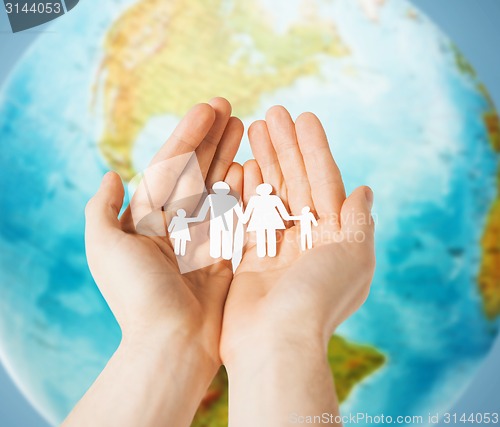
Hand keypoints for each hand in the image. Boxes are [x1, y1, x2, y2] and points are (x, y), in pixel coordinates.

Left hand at [73, 98, 243, 426]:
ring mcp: (203, 236)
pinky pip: (237, 214)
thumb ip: (101, 210)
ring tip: (245, 125)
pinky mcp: (226, 252)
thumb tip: (111, 174)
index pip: (170, 165)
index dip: (189, 134)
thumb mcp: (106, 249)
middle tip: (230, 106)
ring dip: (229, 155)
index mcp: (146, 218)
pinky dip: (244, 189)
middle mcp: (174, 224)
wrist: (172, 344)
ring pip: (217, 186)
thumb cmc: (138, 297)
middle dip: (211, 137)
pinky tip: (253, 165)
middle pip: (195, 169)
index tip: (211, 107)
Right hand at [221, 105, 374, 364]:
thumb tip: (366, 189)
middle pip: (296, 182)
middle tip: (271, 112)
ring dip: (264, 160)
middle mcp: (307, 239)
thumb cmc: (318, 299)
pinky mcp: (248, 257)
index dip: (314, 148)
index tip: (302, 116)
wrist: (275, 344)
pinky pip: (246, 215)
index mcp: (335, 237)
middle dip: (285, 147)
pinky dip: (244, 190)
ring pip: (270, 194)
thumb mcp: (353, 256)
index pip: (325, 182)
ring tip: (253, 127)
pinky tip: (239, 164)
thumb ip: (359, 220)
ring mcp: (276, 247)